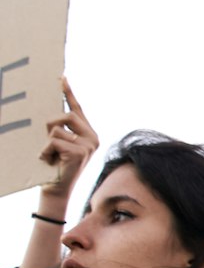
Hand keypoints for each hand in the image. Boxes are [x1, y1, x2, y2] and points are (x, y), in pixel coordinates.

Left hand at [37, 81, 99, 202]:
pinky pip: (53, 141)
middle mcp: (93, 137)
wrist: (55, 190)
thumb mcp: (58, 144)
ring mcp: (88, 145)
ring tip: (50, 157)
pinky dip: (46, 151)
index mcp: (88, 133)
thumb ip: (61, 129)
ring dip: (46, 143)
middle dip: (50, 125)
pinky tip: (50, 162)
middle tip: (48, 143)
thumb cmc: (54, 166)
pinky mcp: (80, 152)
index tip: (61, 77)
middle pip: (66, 116)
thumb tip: (52, 113)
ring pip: (56, 129)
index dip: (68, 93)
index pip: (77, 109)